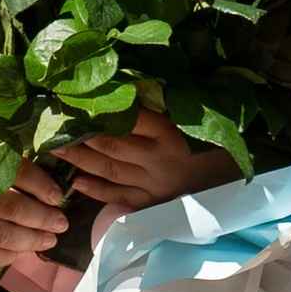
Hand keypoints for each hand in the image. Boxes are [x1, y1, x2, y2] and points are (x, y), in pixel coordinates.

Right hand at [0, 129, 70, 267]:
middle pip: (14, 209)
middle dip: (44, 218)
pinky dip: (5, 258)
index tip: (58, 194)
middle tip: (61, 222)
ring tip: (49, 239)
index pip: (17, 174)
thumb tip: (40, 162)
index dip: (43, 186)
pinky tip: (20, 253)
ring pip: (1, 236)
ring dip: (31, 240)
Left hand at [59, 109, 233, 213]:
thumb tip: (125, 86)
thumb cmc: (211, 148)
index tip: (74, 100)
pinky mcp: (154, 204)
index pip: (128, 117)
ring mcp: (155, 183)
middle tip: (51, 125)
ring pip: (110, 170)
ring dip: (80, 160)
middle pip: (111, 145)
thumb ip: (160, 109)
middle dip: (78, 135)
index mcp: (169, 132)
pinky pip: (120, 197)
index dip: (99, 109)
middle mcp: (159, 158)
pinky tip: (77, 182)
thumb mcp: (191, 122)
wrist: (240, 190)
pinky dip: (97, 190)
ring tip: (56, 149)